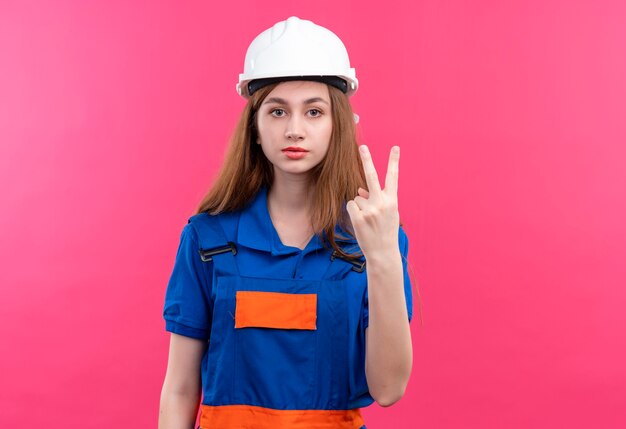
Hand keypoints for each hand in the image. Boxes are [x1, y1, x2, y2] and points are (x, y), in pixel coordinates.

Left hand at [346, 145, 400, 259]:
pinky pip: (351, 205)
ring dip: (359, 206)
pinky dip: (353, 212)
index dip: (394, 161)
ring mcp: (369, 210)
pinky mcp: (358, 217)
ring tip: (367, 221)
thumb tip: (359, 190)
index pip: (393, 177)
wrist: (383, 252)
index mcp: (392, 200)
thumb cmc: (385, 231)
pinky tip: (361, 222)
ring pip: (357, 197)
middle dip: (367, 159)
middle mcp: (382, 203)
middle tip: (362, 146)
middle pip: (372, 176)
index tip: (395, 147)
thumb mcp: (387, 213)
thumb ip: (376, 199)